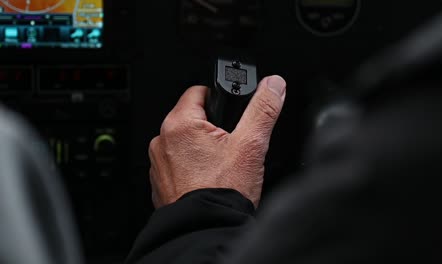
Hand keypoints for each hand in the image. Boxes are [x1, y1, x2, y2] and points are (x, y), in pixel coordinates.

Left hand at [149, 75, 286, 207]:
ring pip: (184, 143)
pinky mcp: (160, 182)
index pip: (197, 92)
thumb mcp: (251, 145)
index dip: (218, 98)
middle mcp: (162, 141)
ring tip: (220, 165)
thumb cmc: (223, 192)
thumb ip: (263, 110)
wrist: (207, 229)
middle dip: (211, 127)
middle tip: (230, 144)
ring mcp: (159, 163)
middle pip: (191, 118)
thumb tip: (273, 85)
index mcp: (180, 124)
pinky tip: (207, 179)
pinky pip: (177, 164)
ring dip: (199, 148)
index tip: (229, 111)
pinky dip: (190, 167)